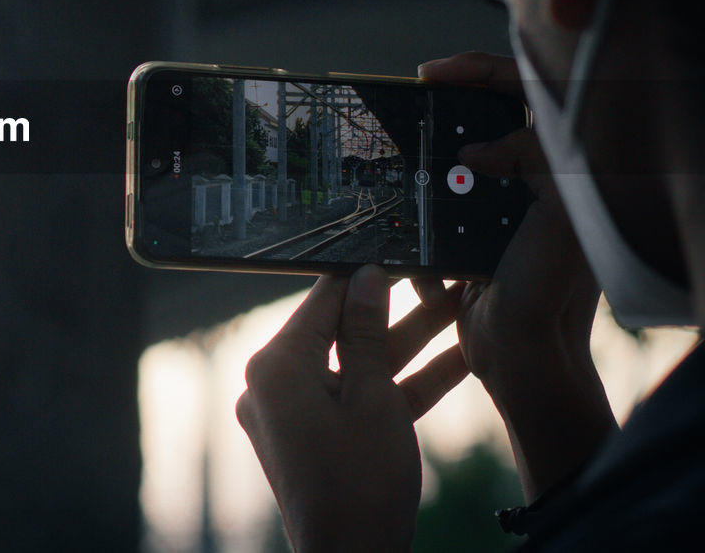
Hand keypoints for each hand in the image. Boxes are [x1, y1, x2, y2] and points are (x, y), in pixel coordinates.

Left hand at [236, 265, 467, 552]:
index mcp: (276, 366)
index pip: (322, 300)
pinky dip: (397, 384)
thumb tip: (367, 276)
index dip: (366, 273)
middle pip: (341, 331)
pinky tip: (457, 359)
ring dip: (407, 343)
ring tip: (460, 309)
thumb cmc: (361, 483)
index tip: (399, 249)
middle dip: (396, 309)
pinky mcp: (314, 436)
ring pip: (357, 364)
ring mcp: (292, 412)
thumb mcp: (376, 396)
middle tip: (438, 278)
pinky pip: (357, 397)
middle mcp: (272, 384)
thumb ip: (370, 332)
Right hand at [415, 51, 615, 498]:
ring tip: (399, 157)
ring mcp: (502, 209)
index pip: (527, 95)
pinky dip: (420, 211)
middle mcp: (537, 183)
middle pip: (487, 120)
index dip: (481, 72)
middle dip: (447, 110)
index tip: (434, 74)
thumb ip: (534, 162)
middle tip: (413, 98)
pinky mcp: (473, 236)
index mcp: (565, 172)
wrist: (522, 360)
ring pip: (456, 161)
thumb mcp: (555, 218)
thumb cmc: (548, 295)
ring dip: (427, 162)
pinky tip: (407, 219)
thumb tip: (481, 147)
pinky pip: (438, 206)